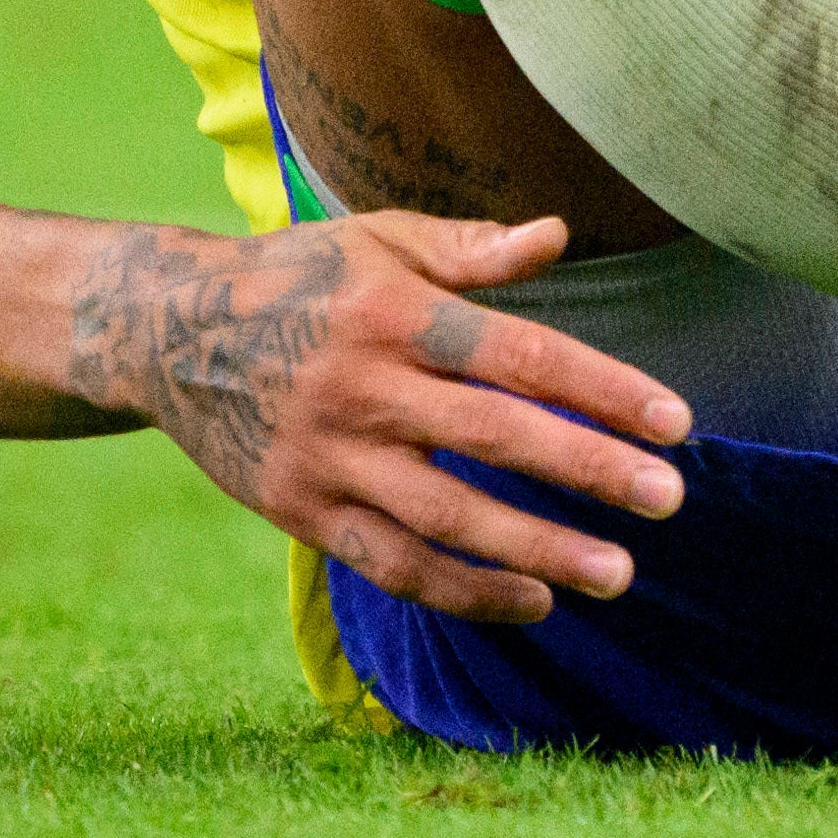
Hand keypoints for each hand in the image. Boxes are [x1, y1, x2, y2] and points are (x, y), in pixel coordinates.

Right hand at [64, 210, 693, 623]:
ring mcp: (328, 456)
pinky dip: (463, 591)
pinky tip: (533, 600)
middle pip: (494, 437)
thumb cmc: (297, 277)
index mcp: (396, 314)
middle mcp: (363, 388)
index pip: (520, 355)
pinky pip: (391, 564)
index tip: (675, 423)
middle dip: (587, 471)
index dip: (602, 389)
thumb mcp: (379, 242)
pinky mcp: (299, 509)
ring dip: (536, 550)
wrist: (161, 330)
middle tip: (668, 500)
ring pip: (446, 518)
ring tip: (616, 572)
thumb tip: (559, 236)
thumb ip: (472, 249)